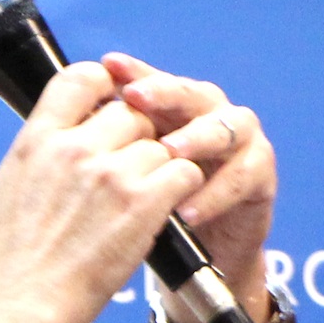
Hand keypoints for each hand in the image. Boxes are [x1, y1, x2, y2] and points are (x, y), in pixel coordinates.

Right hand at [0, 60, 209, 322]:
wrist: (20, 303)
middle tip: (137, 167)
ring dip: (164, 167)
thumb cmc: (11, 260)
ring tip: (149, 196)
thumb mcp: (8, 186)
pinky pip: (184, 172)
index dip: (107, 85)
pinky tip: (171, 205)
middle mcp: (75, 148)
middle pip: (133, 113)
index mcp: (38, 139)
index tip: (115, 100)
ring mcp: (111, 174)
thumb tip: (55, 138)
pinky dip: (184, 188)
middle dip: (140, 137)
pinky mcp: (142, 203)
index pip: (82, 77)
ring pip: (163, 145)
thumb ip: (40, 152)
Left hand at [103, 52, 277, 298]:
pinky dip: (216, 192)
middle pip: (192, 92)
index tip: (108, 65)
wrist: (198, 257)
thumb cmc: (155, 210)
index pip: (153, 81)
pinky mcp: (260, 173)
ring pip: (226, 127)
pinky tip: (188, 209)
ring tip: (171, 152)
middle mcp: (209, 115)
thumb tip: (63, 120)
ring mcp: (240, 141)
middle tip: (137, 99)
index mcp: (174, 109)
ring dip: (198, 137)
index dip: (133, 71)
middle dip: (164, 93)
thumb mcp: (122, 177)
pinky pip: (244, 175)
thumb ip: (105, 146)